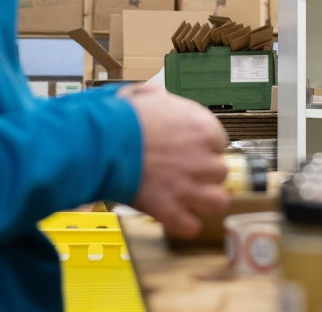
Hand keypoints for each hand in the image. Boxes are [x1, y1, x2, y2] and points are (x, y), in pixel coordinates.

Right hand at [118, 82, 229, 236]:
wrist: (101, 142)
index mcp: (201, 128)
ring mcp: (188, 187)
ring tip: (190, 197)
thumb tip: (159, 98)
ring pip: (218, 201)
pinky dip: (183, 223)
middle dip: (204, 173)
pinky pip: (191, 226)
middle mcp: (202, 159)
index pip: (220, 143)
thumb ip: (161, 99)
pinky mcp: (170, 209)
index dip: (203, 147)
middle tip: (185, 172)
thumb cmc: (120, 118)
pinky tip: (174, 214)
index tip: (190, 150)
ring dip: (205, 200)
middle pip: (221, 171)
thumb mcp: (145, 95)